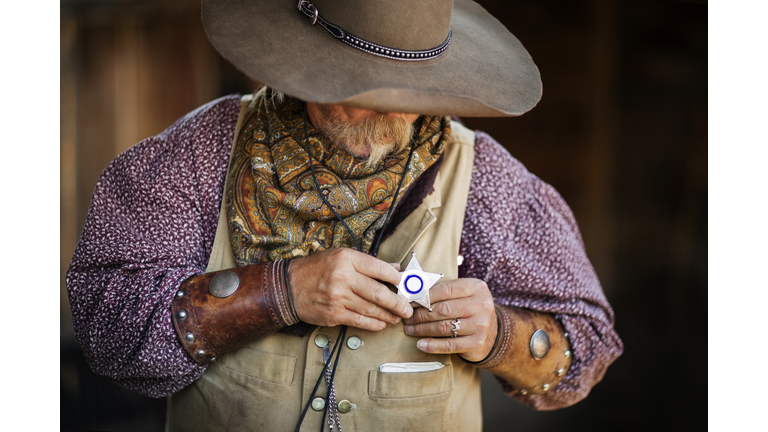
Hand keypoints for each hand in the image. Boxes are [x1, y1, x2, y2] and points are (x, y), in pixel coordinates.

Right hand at [287, 248, 413, 330]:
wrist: (288, 287)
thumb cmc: (316, 269)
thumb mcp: (340, 256)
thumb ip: (367, 263)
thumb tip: (394, 269)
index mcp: (347, 259)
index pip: (378, 268)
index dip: (395, 277)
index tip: (405, 283)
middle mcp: (343, 278)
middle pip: (378, 293)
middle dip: (397, 302)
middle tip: (408, 308)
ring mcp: (338, 298)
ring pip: (370, 309)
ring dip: (388, 315)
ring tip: (398, 317)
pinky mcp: (334, 315)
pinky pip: (359, 321)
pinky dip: (373, 324)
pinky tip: (382, 324)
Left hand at [403, 278, 496, 361]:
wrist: (493, 333)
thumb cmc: (469, 309)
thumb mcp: (463, 295)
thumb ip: (443, 291)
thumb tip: (413, 290)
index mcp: (476, 288)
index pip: (445, 289)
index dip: (424, 295)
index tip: (409, 301)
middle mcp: (482, 305)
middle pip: (443, 309)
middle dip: (420, 314)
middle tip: (407, 317)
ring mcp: (480, 325)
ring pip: (444, 327)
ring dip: (422, 329)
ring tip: (410, 329)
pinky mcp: (477, 343)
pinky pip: (449, 345)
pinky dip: (432, 345)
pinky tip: (421, 344)